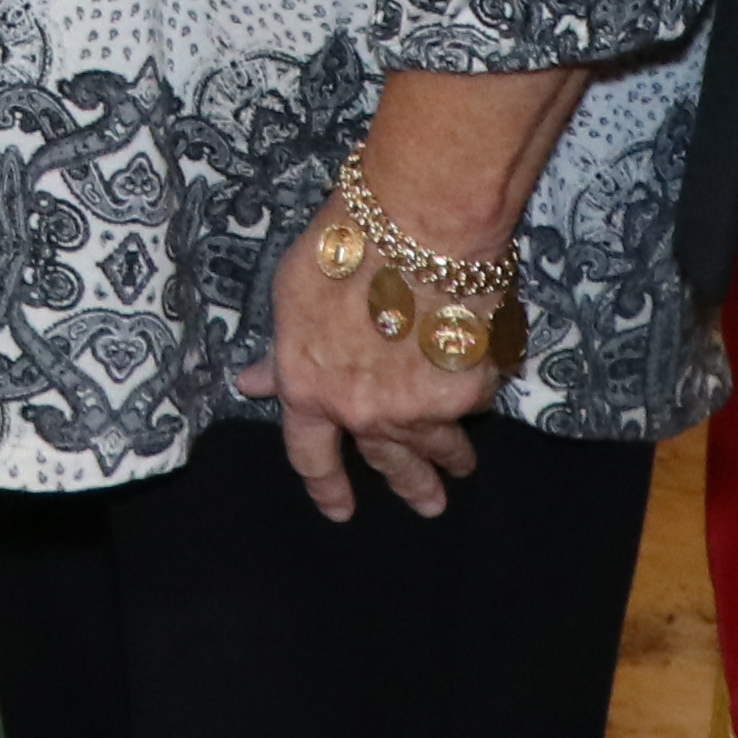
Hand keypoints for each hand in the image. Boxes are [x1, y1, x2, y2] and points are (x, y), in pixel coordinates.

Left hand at [232, 209, 490, 524]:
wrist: (419, 228)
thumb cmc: (343, 246)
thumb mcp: (290, 297)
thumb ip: (284, 352)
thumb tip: (256, 383)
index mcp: (311, 390)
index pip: (311, 453)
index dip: (324, 484)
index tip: (339, 509)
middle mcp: (366, 413)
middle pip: (390, 463)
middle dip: (411, 487)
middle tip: (429, 506)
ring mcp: (421, 408)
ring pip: (440, 445)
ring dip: (452, 458)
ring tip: (461, 467)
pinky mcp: (471, 390)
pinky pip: (475, 399)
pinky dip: (476, 391)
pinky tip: (482, 383)